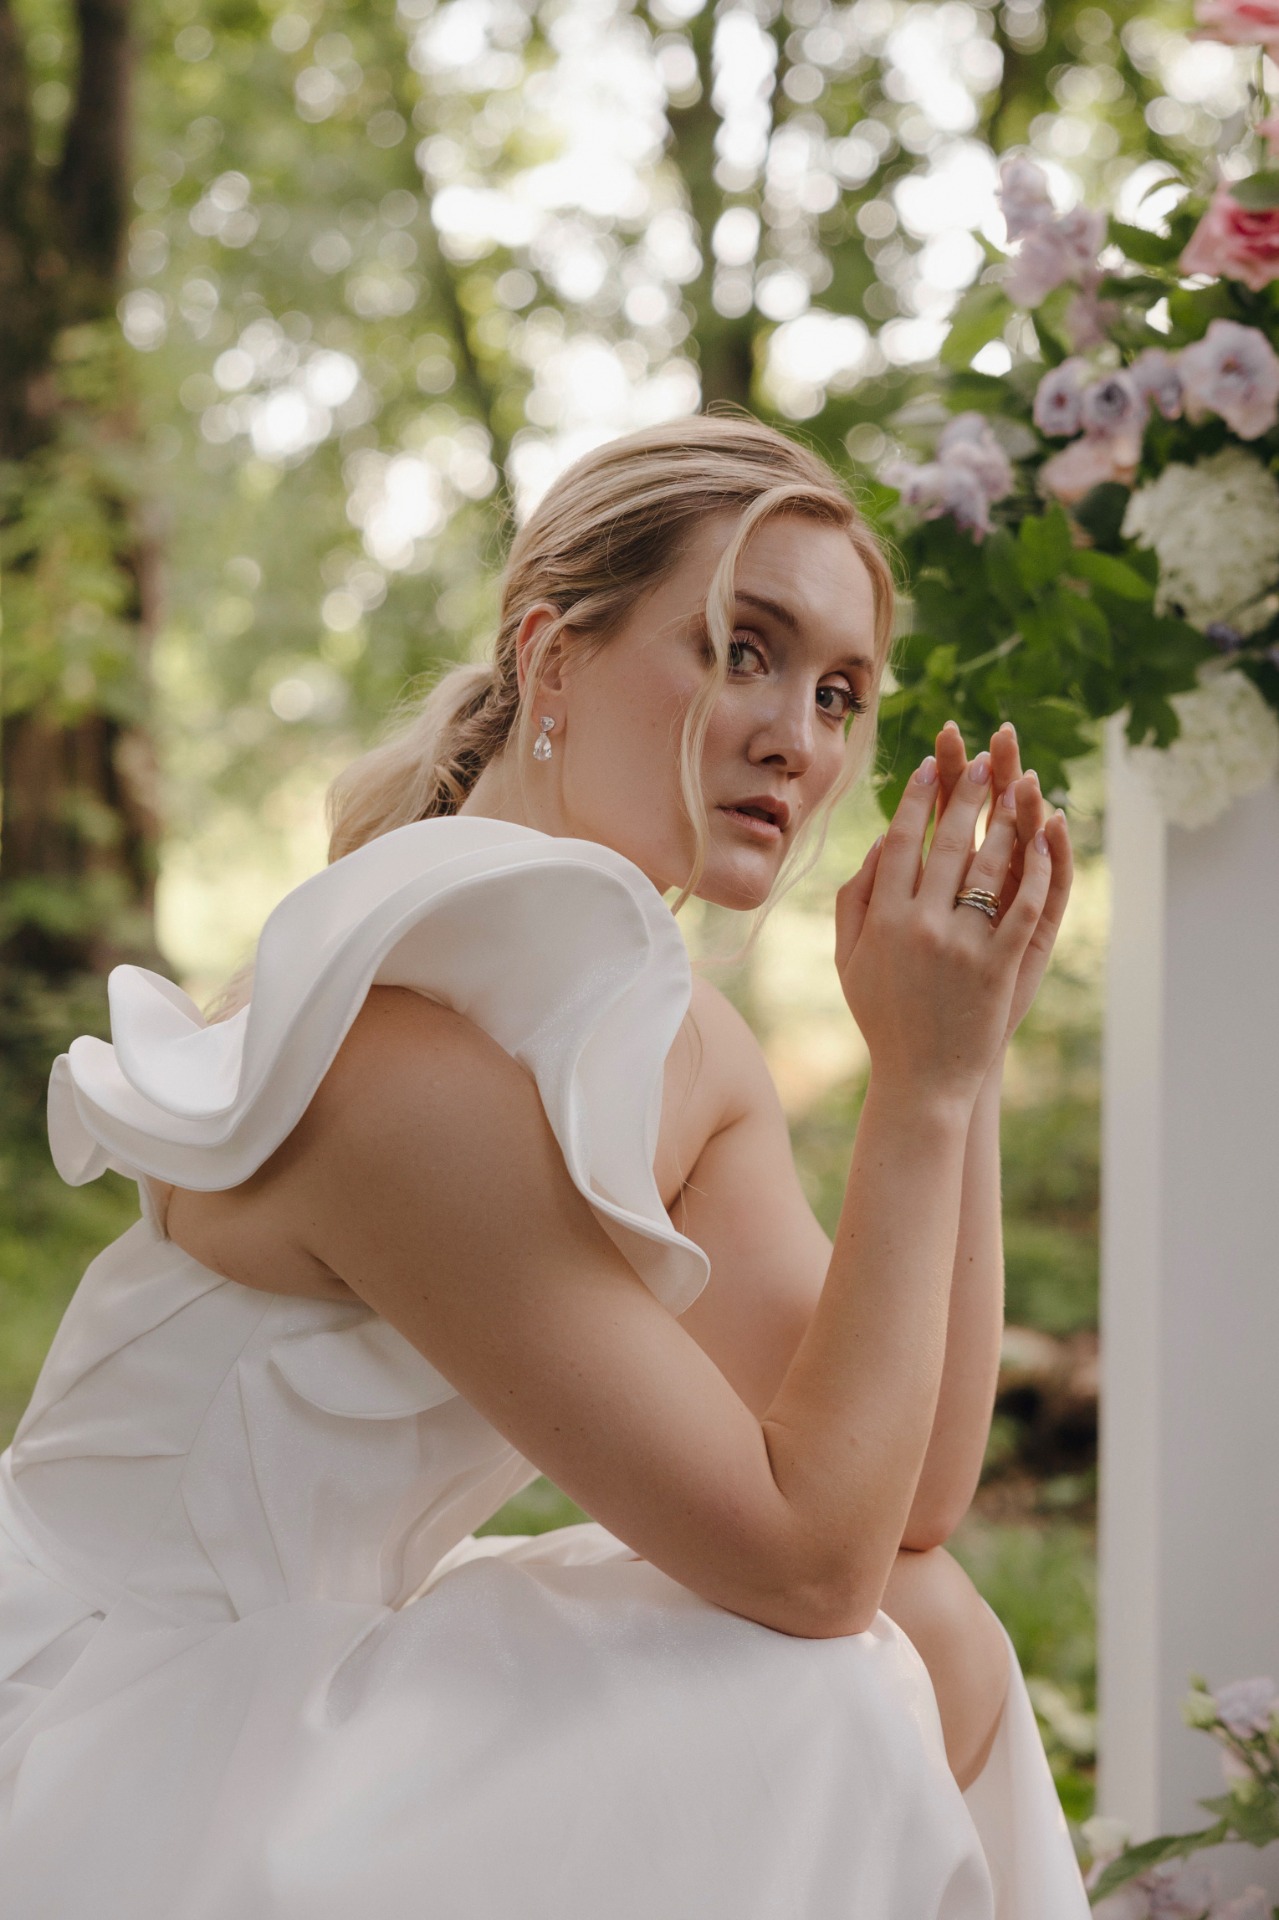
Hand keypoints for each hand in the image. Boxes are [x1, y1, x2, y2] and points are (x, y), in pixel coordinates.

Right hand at [834, 737, 1055, 1109]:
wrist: (920, 1079)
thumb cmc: (882, 1017)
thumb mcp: (850, 960)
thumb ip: (854, 901)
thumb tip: (878, 845)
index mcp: (882, 920)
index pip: (900, 843)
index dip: (915, 800)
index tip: (929, 767)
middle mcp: (919, 926)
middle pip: (948, 844)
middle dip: (966, 795)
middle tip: (981, 760)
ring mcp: (961, 946)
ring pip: (989, 867)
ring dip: (1006, 819)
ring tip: (1017, 784)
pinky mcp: (997, 966)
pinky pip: (1023, 905)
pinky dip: (1036, 868)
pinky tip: (1046, 839)